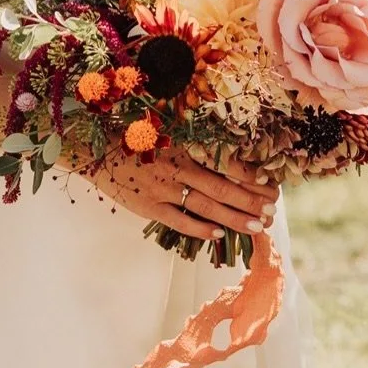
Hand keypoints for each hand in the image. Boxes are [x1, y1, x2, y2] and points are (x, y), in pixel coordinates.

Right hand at [87, 141, 276, 240]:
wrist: (95, 150)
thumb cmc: (133, 137)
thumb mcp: (165, 132)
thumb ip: (191, 143)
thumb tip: (223, 155)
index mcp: (184, 146)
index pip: (226, 162)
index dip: (250, 174)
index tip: (269, 182)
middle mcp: (177, 167)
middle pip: (223, 188)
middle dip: (251, 200)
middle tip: (272, 210)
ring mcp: (163, 189)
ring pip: (207, 207)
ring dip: (235, 218)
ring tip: (258, 226)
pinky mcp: (149, 207)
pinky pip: (179, 221)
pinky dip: (200, 228)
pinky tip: (218, 235)